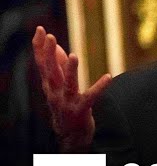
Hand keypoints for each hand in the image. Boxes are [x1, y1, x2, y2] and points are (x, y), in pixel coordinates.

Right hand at [32, 26, 111, 151]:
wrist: (69, 135)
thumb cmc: (65, 106)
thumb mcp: (58, 87)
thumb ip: (58, 68)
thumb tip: (57, 48)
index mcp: (49, 86)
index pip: (42, 63)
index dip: (40, 47)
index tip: (40, 30)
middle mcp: (55, 93)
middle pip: (51, 71)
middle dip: (49, 53)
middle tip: (50, 36)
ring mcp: (67, 102)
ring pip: (68, 84)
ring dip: (70, 70)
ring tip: (73, 55)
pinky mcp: (81, 110)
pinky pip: (91, 97)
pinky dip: (99, 87)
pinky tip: (108, 77)